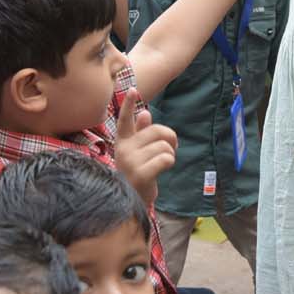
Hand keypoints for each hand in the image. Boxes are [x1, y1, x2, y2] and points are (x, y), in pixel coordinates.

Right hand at [112, 90, 176, 206]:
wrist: (132, 203)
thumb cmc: (137, 176)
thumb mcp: (138, 154)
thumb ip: (141, 134)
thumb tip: (145, 113)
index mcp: (122, 143)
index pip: (125, 120)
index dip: (129, 105)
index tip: (134, 90)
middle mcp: (123, 150)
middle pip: (156, 131)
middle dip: (170, 139)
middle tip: (171, 149)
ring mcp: (130, 162)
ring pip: (164, 146)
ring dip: (170, 154)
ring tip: (162, 164)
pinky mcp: (140, 173)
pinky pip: (165, 158)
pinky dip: (170, 162)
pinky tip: (163, 170)